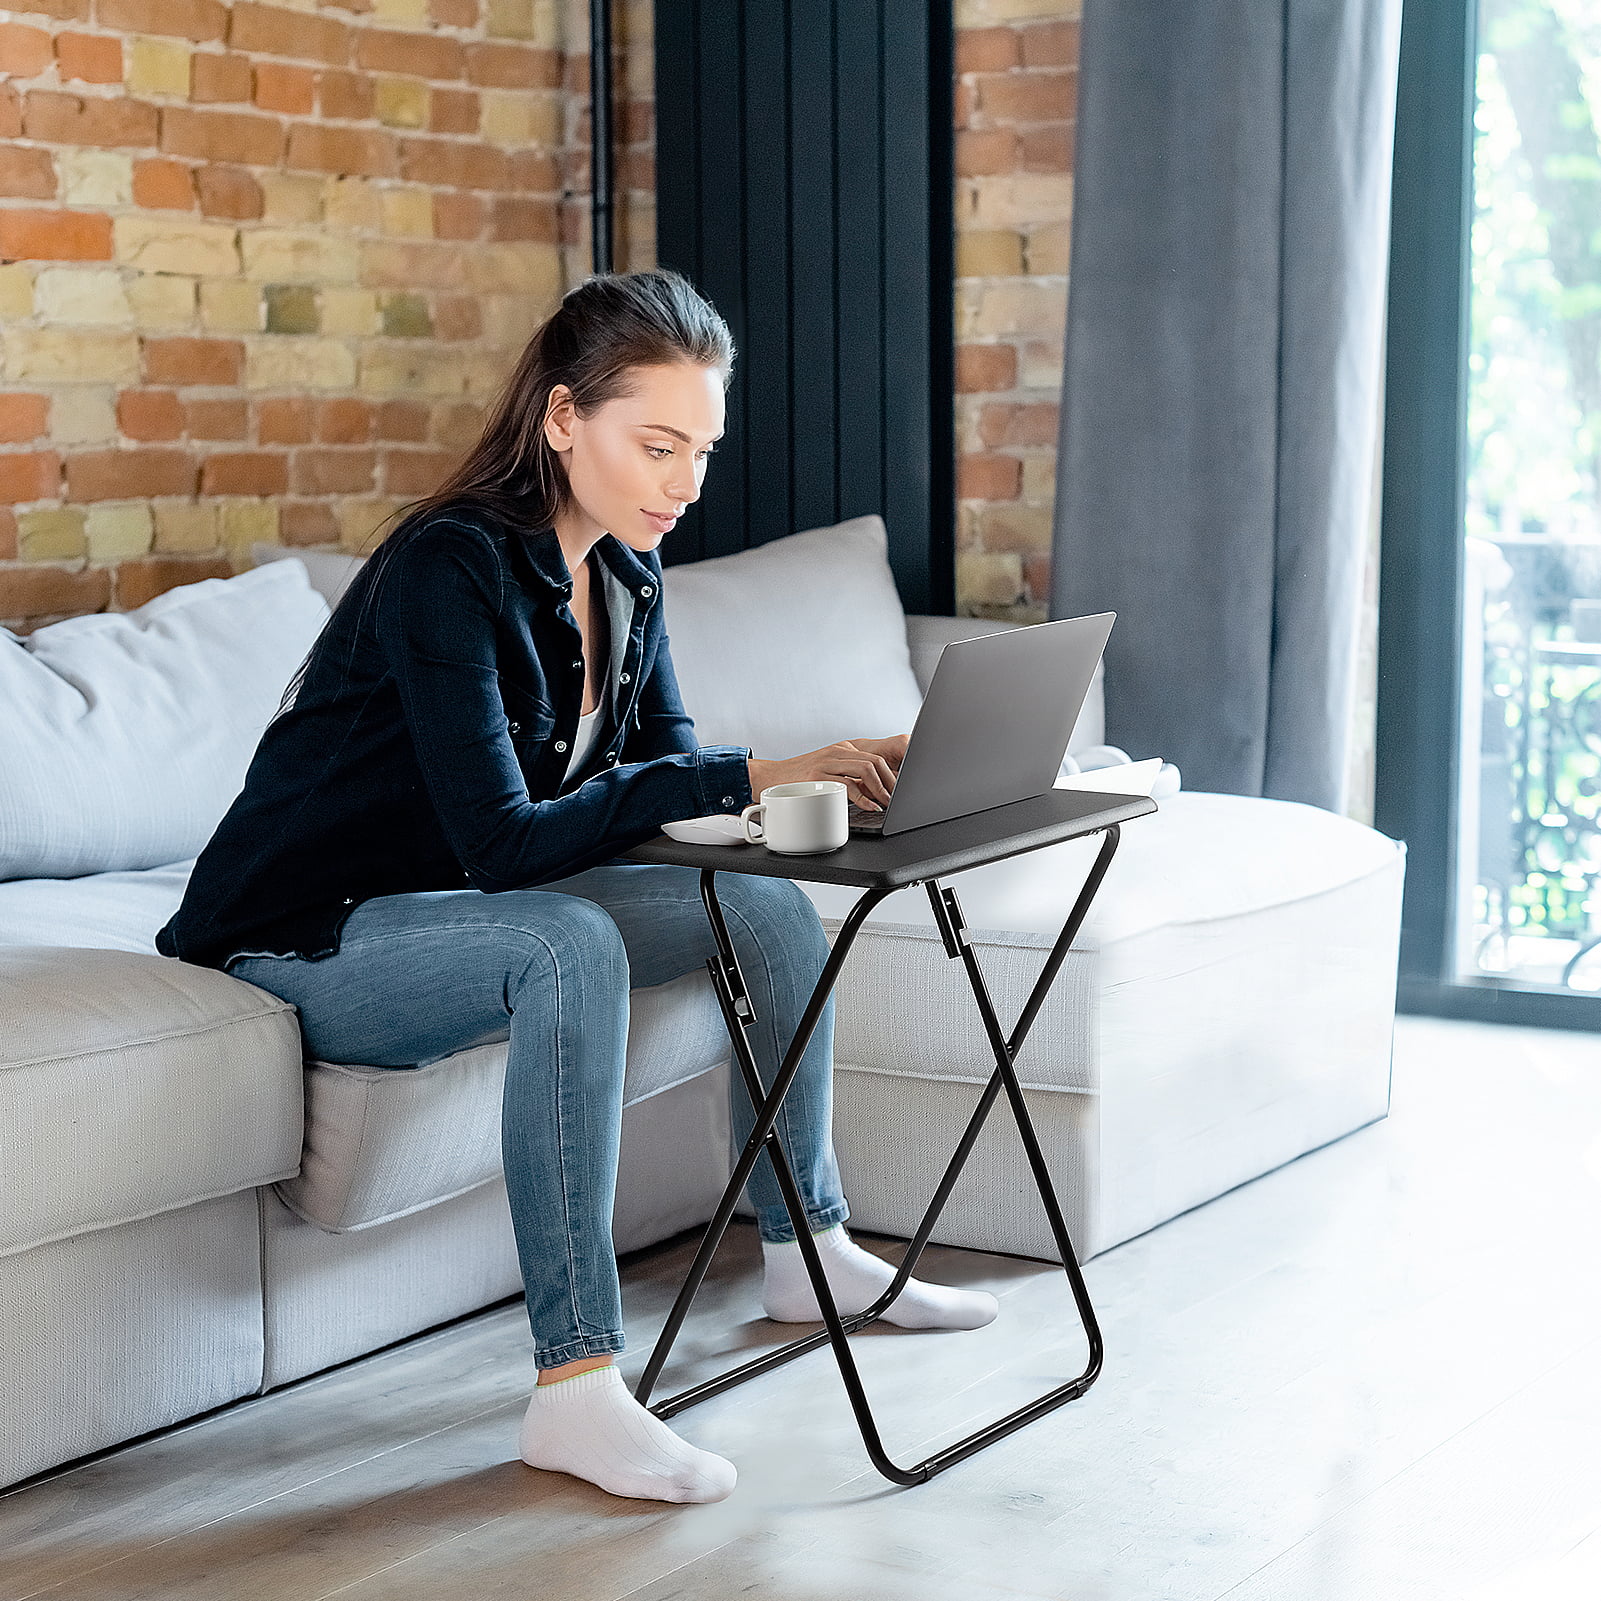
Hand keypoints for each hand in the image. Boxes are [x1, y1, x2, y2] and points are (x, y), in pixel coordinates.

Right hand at [747, 734, 909, 812]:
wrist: (767, 777)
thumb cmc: (798, 780)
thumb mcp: (826, 771)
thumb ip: (848, 777)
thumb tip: (874, 792)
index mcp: (841, 750)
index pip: (876, 757)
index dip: (892, 775)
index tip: (899, 790)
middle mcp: (836, 752)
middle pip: (875, 761)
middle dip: (891, 782)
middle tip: (897, 799)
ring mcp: (827, 763)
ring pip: (866, 769)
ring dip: (881, 789)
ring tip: (886, 803)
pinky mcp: (817, 777)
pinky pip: (847, 784)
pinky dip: (863, 797)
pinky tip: (869, 806)